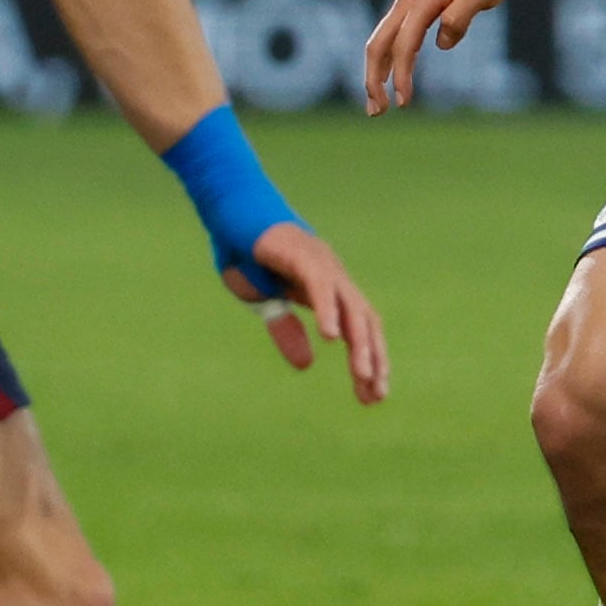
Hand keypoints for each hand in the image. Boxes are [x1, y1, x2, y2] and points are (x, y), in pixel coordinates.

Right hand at [233, 223, 389, 402]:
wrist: (228, 210)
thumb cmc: (246, 253)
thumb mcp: (264, 303)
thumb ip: (285, 330)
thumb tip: (306, 365)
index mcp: (328, 289)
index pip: (359, 329)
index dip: (369, 360)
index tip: (373, 396)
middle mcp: (334, 277)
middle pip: (365, 322)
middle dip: (374, 359)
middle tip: (378, 395)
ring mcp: (321, 263)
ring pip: (351, 307)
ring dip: (360, 343)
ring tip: (363, 375)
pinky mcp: (302, 253)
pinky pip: (321, 285)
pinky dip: (329, 310)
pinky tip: (331, 337)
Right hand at [362, 0, 522, 112]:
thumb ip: (462, 15)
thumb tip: (442, 43)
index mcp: (423, 0)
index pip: (405, 45)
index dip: (401, 76)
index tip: (404, 103)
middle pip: (378, 44)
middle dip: (373, 80)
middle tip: (377, 112)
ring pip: (381, 39)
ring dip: (376, 71)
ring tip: (379, 101)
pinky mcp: (417, 0)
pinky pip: (393, 32)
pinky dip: (388, 56)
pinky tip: (394, 72)